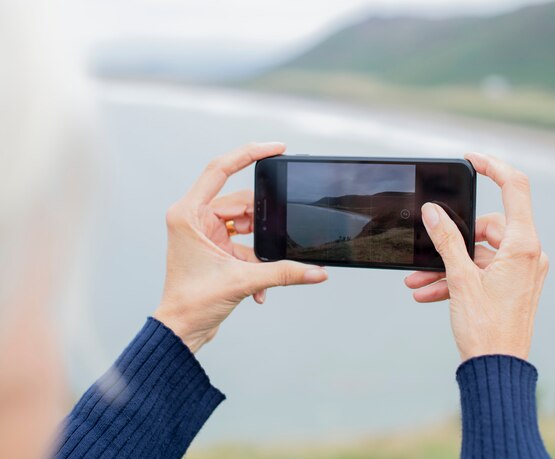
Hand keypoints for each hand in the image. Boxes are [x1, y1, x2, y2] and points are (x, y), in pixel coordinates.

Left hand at [154, 143, 327, 352]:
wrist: (182, 330)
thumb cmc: (190, 303)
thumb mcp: (241, 281)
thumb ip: (283, 273)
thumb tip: (316, 270)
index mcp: (189, 214)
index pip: (220, 169)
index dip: (249, 154)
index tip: (276, 149)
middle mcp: (195, 218)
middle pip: (240, 202)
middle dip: (262, 221)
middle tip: (276, 235)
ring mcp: (205, 232)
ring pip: (246, 223)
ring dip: (259, 246)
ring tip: (261, 269)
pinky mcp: (215, 247)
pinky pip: (244, 243)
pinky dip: (255, 261)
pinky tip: (258, 285)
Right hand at [405, 153, 548, 360]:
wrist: (496, 368)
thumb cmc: (486, 328)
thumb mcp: (460, 279)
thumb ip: (446, 240)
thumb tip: (433, 211)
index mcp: (523, 246)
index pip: (515, 189)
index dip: (493, 167)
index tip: (470, 159)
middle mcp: (527, 254)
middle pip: (486, 227)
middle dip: (451, 239)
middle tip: (424, 253)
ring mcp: (520, 270)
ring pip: (477, 253)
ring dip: (446, 264)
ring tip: (417, 280)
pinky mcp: (510, 284)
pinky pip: (479, 271)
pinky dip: (455, 278)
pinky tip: (427, 291)